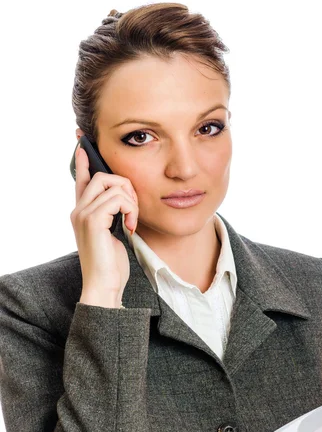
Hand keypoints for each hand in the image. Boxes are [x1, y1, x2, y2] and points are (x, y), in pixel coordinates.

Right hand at [70, 142, 138, 305]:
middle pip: (101, 175)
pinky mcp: (93, 220)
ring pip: (112, 184)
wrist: (104, 285)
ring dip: (131, 200)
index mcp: (82, 213)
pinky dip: (131, 210)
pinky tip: (131, 227)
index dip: (84, 162)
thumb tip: (123, 202)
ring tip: (132, 220)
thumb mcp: (112, 235)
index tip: (84, 146)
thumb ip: (112, 217)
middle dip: (125, 184)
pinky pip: (118, 199)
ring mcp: (83, 214)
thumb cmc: (110, 265)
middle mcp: (78, 210)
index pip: (82, 180)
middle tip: (133, 208)